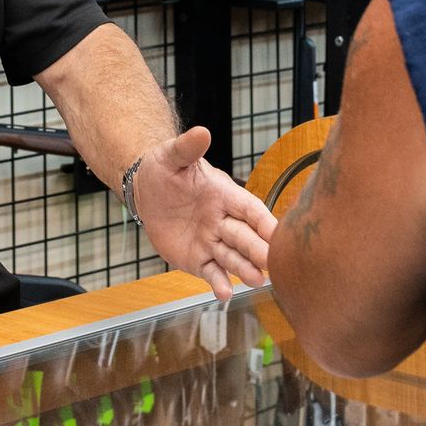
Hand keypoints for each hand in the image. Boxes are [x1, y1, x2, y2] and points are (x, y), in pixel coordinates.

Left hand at [131, 126, 278, 300]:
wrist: (146, 189)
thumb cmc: (164, 168)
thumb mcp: (173, 156)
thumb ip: (188, 148)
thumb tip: (202, 131)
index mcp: (224, 195)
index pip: (250, 209)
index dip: (264, 221)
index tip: (279, 233)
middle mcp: (223, 221)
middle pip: (245, 237)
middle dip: (258, 249)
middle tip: (272, 262)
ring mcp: (211, 242)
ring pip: (232, 257)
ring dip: (244, 269)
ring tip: (258, 280)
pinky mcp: (197, 259)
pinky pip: (210, 272)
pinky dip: (218, 283)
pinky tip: (224, 294)